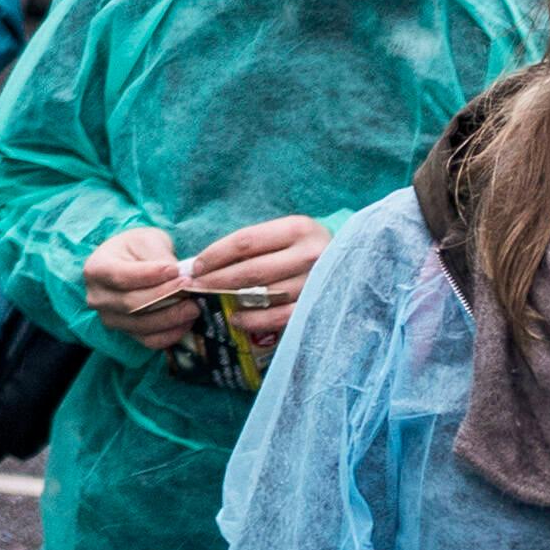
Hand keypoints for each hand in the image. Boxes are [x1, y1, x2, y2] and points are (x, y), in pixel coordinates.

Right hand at [80, 219, 198, 342]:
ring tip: (194, 306)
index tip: (176, 270)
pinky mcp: (126, 333)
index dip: (150, 275)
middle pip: (131, 304)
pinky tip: (187, 322)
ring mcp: (110, 318)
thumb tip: (178, 275)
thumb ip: (159, 256)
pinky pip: (149, 340)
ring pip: (141, 325)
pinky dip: (170, 334)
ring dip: (172, 317)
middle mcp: (97, 298)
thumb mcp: (146, 240)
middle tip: (192, 289)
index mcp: (96, 269)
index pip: (121, 276)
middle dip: (165, 297)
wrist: (129, 262)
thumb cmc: (136, 248)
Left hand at [182, 212, 327, 334]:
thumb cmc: (304, 249)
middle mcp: (312, 254)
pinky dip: (254, 320)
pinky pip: (280, 317)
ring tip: (210, 301)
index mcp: (299, 228)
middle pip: (252, 270)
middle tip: (194, 286)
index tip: (195, 266)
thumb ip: (251, 245)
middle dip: (216, 279)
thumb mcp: (284, 235)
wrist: (354, 266)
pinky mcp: (321, 307)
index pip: (245, 241)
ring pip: (264, 294)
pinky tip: (236, 319)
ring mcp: (318, 282)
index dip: (215, 254)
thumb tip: (201, 263)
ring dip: (230, 300)